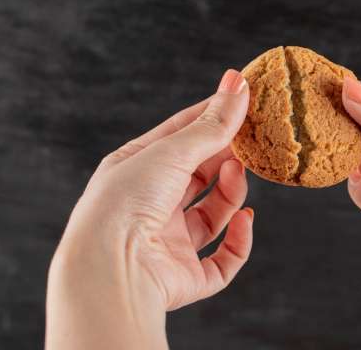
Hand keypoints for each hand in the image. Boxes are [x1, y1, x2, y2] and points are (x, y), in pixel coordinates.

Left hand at [46, 70, 252, 349]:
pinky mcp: (184, 276)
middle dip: (225, 155)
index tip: (242, 98)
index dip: (211, 116)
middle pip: (199, 174)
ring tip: (237, 173)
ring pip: (213, 215)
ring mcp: (167, 242)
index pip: (180, 136)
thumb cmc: (126, 201)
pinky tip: (245, 221)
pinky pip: (222, 260)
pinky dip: (239, 241)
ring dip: (231, 193)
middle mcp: (151, 205)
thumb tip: (238, 83)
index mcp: (137, 170)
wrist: (109, 269)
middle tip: (251, 138)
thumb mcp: (171, 152)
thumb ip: (211, 124)